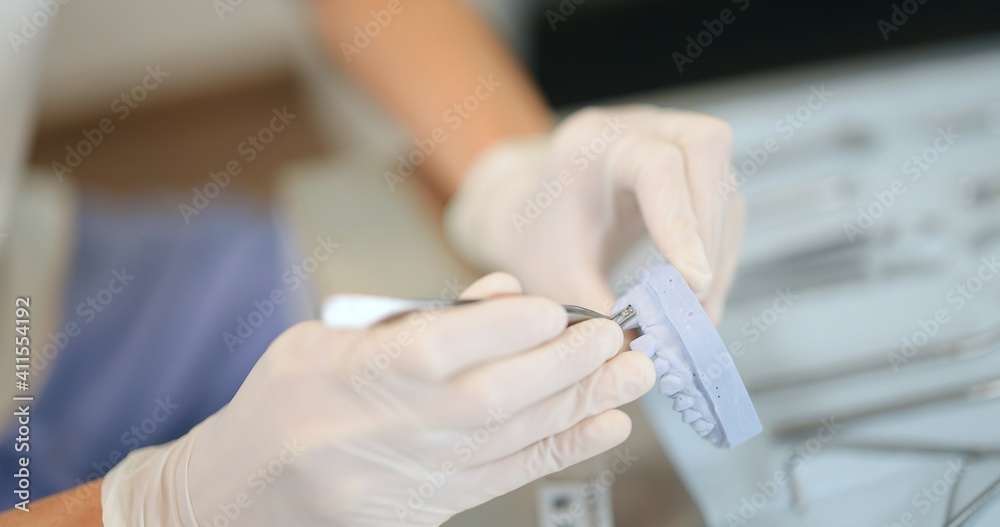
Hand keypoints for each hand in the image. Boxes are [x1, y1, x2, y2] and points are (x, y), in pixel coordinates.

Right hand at [101, 273, 654, 526]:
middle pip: (484, 401)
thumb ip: (414, 316)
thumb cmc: (283, 401)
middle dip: (560, 367)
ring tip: (631, 375)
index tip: (554, 306)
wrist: (242, 493)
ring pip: (505, 442)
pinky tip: (604, 426)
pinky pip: (504, 479)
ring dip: (577, 407)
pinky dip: (560, 450)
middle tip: (614, 336)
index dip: (500, 329)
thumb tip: (502, 295)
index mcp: (341, 379)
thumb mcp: (326, 337)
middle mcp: (376, 435)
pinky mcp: (428, 509)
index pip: (432, 352)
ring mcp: (405, 481)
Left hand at [445, 105, 744, 320]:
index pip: (655, 165)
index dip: (681, 222)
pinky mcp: (688, 166)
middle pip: (706, 148)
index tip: (691, 284)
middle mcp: (636, 128)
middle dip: (711, 230)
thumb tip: (646, 355)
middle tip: (698, 300)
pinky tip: (699, 293)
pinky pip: (722, 200)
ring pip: (722, 177)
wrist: (525, 215)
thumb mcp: (557, 279)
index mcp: (592, 144)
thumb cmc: (535, 240)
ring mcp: (667, 139)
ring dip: (720, 248)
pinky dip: (719, 249)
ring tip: (698, 311)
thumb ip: (601, 316)